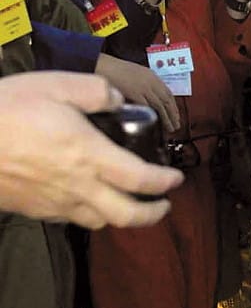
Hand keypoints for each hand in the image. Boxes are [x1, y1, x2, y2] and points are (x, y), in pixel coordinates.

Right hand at [0, 71, 182, 228]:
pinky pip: (71, 219)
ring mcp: (55, 203)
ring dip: (120, 216)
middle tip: (163, 205)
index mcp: (90, 155)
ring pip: (100, 221)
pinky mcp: (35, 210)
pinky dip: (89, 214)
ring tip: (127, 202)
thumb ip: (95, 92)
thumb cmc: (6, 110)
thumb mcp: (55, 85)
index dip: (165, 182)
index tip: (176, 178)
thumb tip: (118, 100)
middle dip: (152, 214)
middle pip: (127, 217)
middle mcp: (79, 187)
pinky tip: (86, 198)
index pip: (142, 180)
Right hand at [95, 54, 180, 132]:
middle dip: (173, 114)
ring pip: (160, 106)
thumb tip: (150, 100)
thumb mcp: (136, 74)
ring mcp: (144, 87)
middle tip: (176, 124)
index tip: (176, 114)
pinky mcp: (135, 93)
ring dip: (166, 118)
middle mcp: (150, 81)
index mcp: (152, 76)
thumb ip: (145, 85)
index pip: (168, 93)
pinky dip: (152, 115)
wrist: (103, 65)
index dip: (174, 105)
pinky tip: (156, 123)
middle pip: (166, 100)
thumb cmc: (115, 70)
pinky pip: (147, 107)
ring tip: (170, 128)